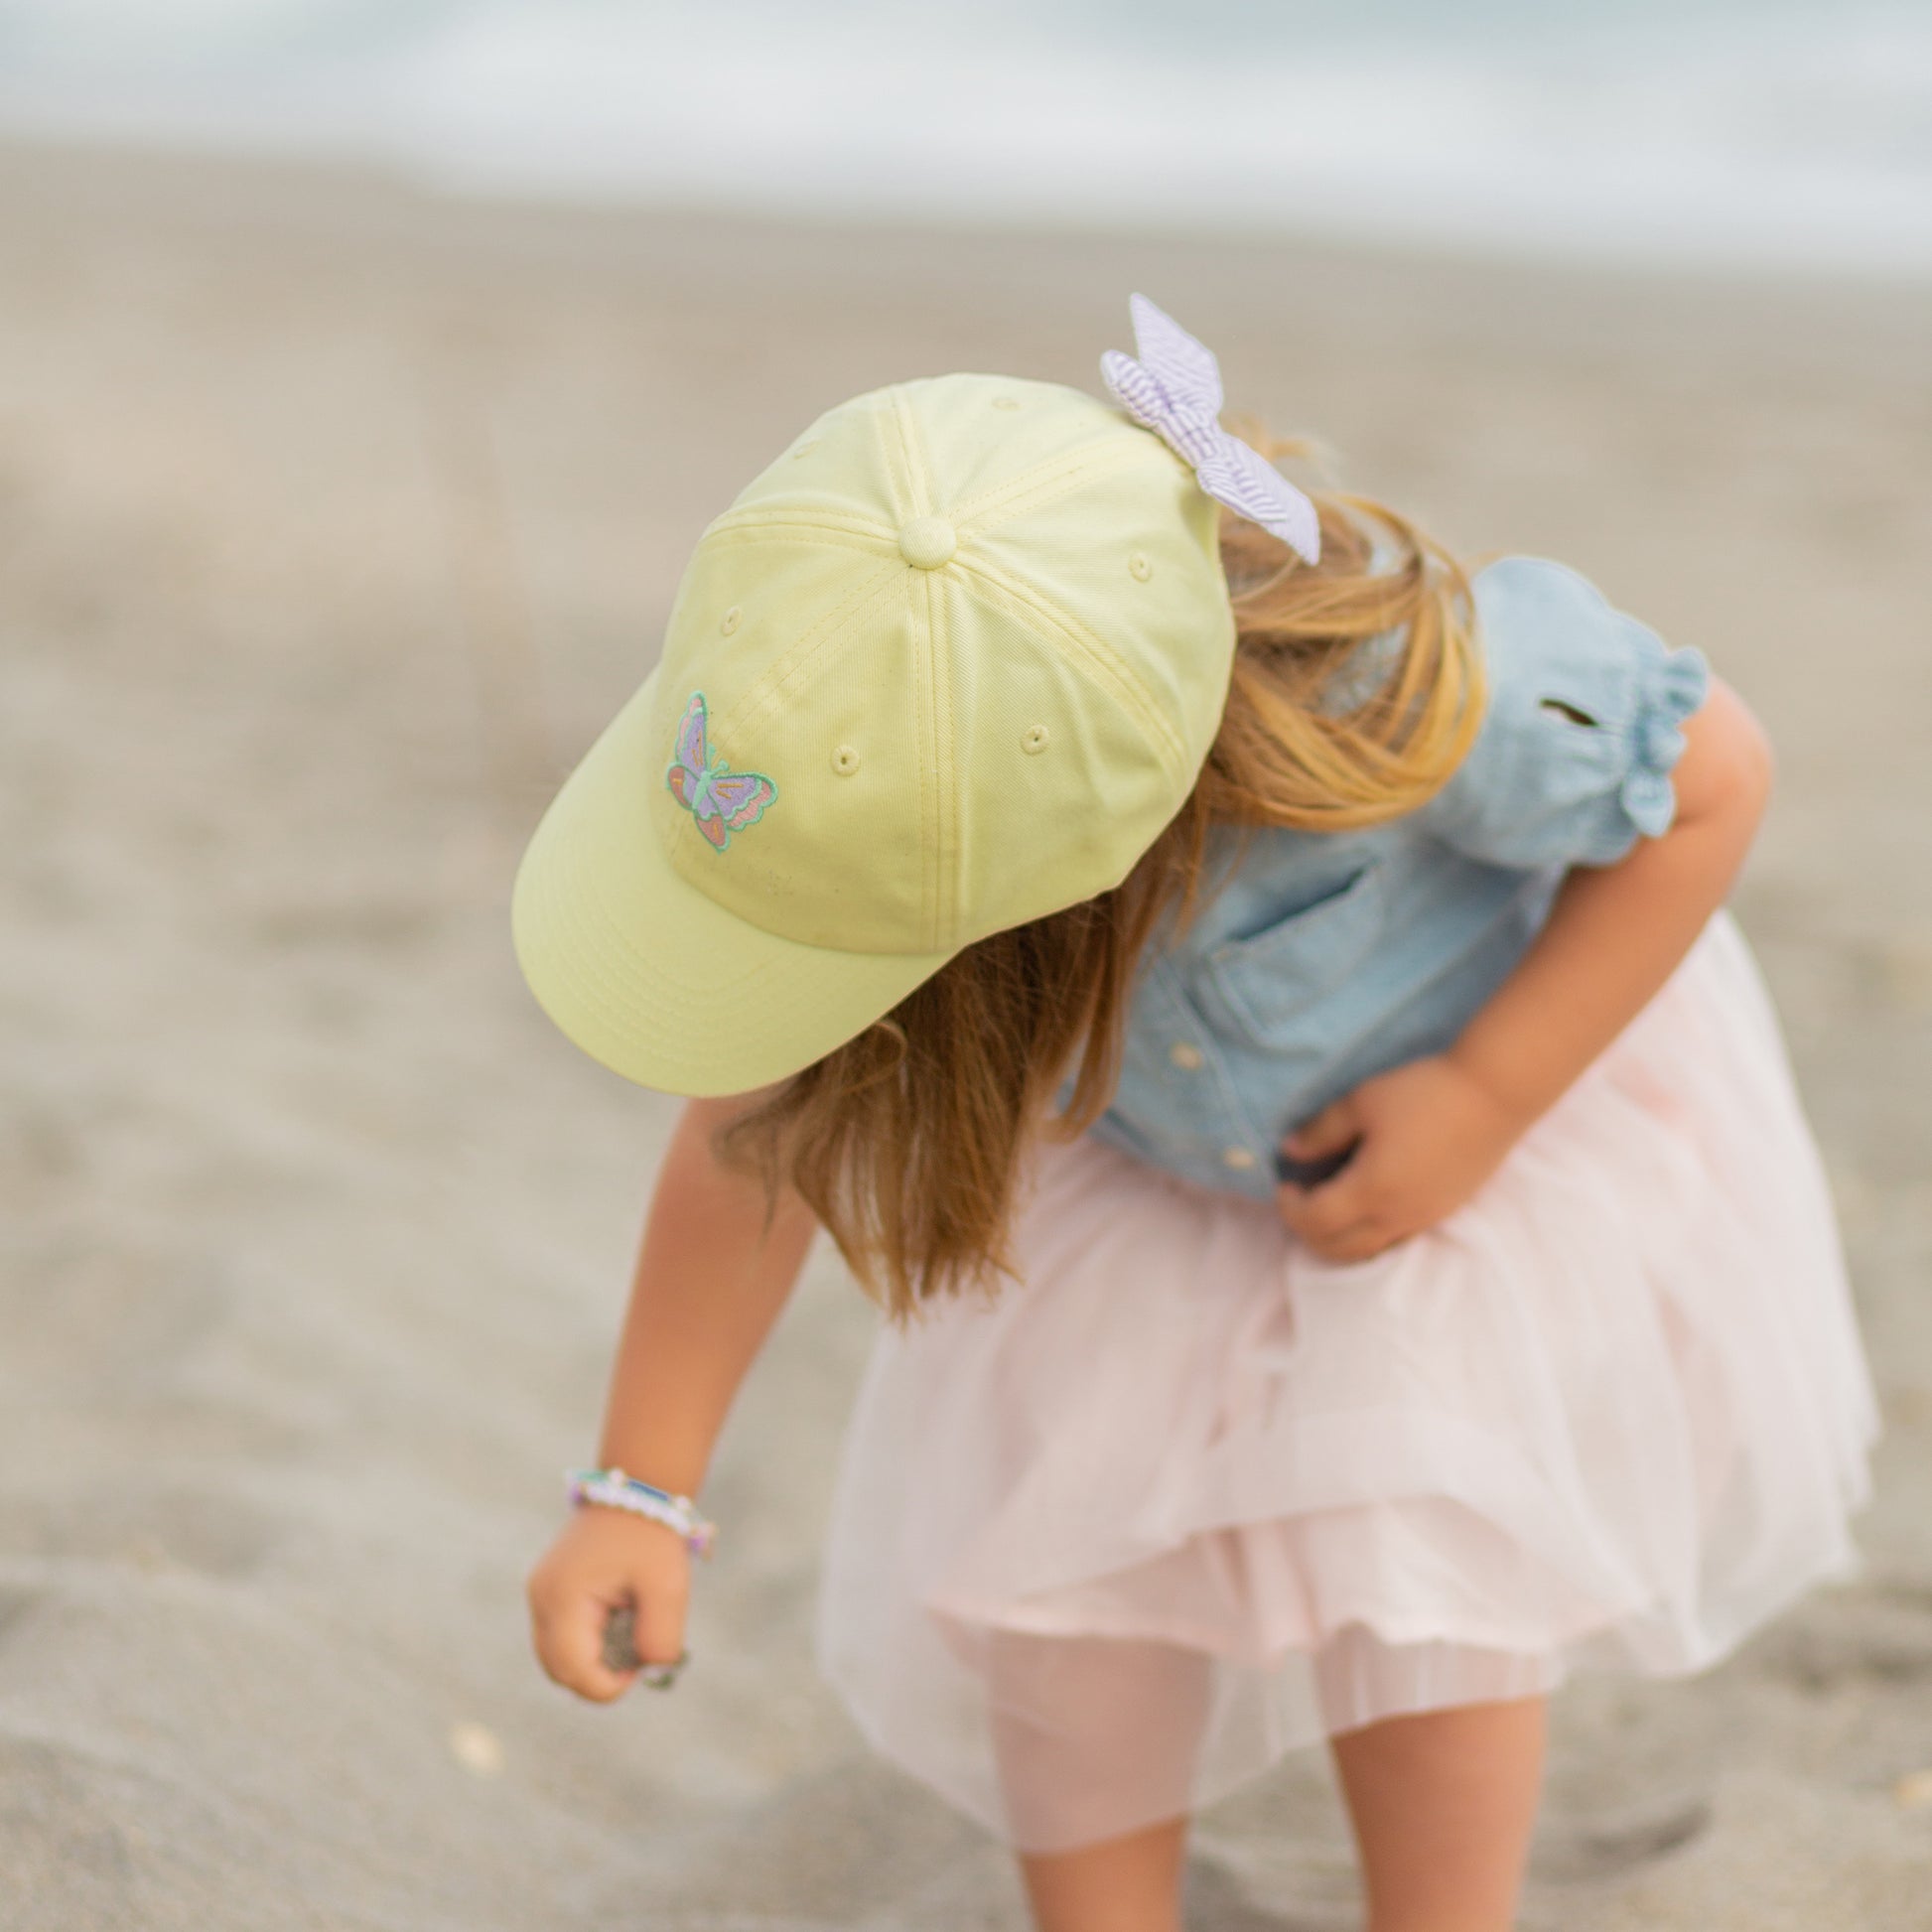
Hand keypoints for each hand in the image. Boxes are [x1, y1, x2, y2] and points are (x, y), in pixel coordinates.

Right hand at [526, 1504, 691, 1703]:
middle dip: (599, 1677)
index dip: (609, 1686)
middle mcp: (541, 1599)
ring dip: (592, 1660)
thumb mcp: (667, 1587)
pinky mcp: (548, 1592)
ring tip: (628, 1630)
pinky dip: (587, 1642)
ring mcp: (540, 1595)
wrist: (636, 1491)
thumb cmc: (651, 1537)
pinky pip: (560, 1637)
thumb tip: (650, 1671)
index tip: (641, 1668)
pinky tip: (617, 1618)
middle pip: (560, 1672)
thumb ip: (660, 1638)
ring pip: (557, 1658)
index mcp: (563, 1598)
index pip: (574, 1671)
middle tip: (636, 1654)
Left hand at [1274, 1053, 1529, 1262]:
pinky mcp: (1442, 1212)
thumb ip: (1321, 1131)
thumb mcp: (1362, 1102)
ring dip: (1336, 1239)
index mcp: (1372, 1190)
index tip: (1284, 1184)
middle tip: (1297, 1201)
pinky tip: (1363, 1207)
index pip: (1315, 1220)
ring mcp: (1423, 1218)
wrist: (1494, 1094)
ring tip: (1325, 1207)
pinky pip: (1394, 1241)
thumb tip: (1289, 1152)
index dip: (1290, 1208)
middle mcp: (1397, 1215)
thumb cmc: (1425, 1092)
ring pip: (1368, 1251)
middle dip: (1307, 1230)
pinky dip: (1367, 1236)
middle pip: (1337, 1247)